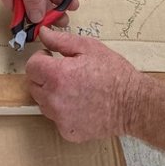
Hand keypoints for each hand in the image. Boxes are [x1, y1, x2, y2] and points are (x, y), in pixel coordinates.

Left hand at [26, 28, 142, 141]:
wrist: (133, 103)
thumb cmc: (114, 73)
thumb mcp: (89, 48)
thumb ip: (61, 40)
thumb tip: (43, 33)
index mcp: (57, 75)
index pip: (31, 66)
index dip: (40, 59)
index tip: (51, 58)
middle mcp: (54, 99)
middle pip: (34, 85)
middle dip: (44, 76)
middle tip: (64, 72)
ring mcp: (59, 118)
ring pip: (43, 103)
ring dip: (52, 94)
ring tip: (74, 88)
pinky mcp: (67, 132)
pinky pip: (56, 118)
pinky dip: (63, 111)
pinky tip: (80, 104)